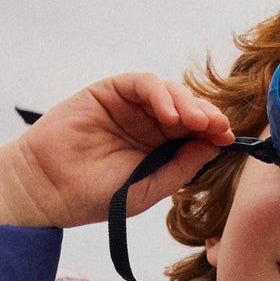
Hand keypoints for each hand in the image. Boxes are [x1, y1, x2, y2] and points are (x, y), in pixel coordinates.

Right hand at [0, 74, 234, 229]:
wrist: (50, 190)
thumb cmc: (97, 196)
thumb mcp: (149, 188)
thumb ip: (181, 167)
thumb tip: (215, 145)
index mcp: (160, 148)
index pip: (194, 133)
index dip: (213, 132)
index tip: (230, 139)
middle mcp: (148, 124)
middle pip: (187, 109)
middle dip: (206, 116)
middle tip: (219, 127)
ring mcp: (129, 107)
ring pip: (169, 93)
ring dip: (187, 103)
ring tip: (197, 121)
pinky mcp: (110, 92)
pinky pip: (142, 84)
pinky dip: (160, 94)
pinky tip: (169, 114)